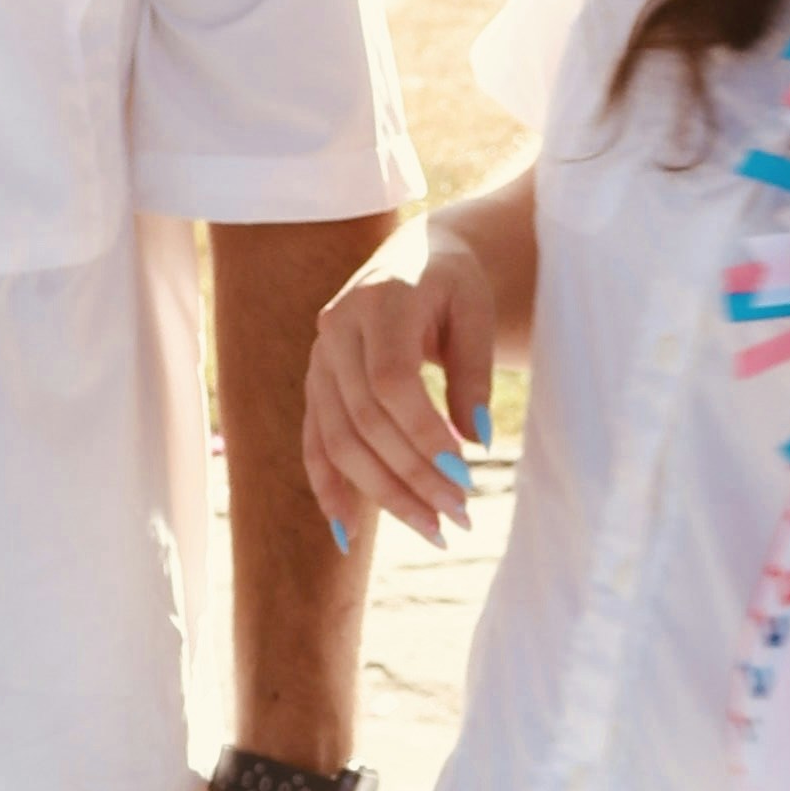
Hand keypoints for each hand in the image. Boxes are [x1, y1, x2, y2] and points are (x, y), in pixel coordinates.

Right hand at [305, 236, 495, 548]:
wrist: (414, 256)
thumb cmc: (454, 284)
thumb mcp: (475, 312)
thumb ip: (474, 373)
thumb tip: (474, 443)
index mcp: (379, 300)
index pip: (391, 381)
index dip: (424, 433)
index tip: (465, 474)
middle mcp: (337, 330)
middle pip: (363, 419)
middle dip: (411, 475)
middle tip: (459, 516)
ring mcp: (318, 360)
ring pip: (338, 440)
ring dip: (381, 493)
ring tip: (431, 529)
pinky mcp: (315, 385)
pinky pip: (314, 443)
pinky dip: (327, 488)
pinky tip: (347, 534)